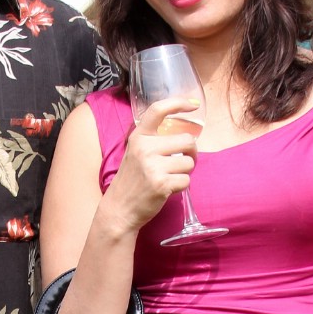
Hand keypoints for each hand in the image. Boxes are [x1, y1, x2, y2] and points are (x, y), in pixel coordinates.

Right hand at [101, 97, 200, 234]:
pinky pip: (186, 180)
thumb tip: (186, 135)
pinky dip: (182, 186)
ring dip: (186, 171)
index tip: (193, 104)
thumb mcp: (135, 153)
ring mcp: (152, 166)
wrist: (119, 209)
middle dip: (192, 152)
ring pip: (189, 162)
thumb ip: (154, 141)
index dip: (178, 103)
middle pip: (187, 140)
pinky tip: (168, 189)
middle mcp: (144, 148)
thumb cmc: (132, 181)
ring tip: (171, 177)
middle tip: (184, 160)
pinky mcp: (161, 184)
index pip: (158, 110)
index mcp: (138, 137)